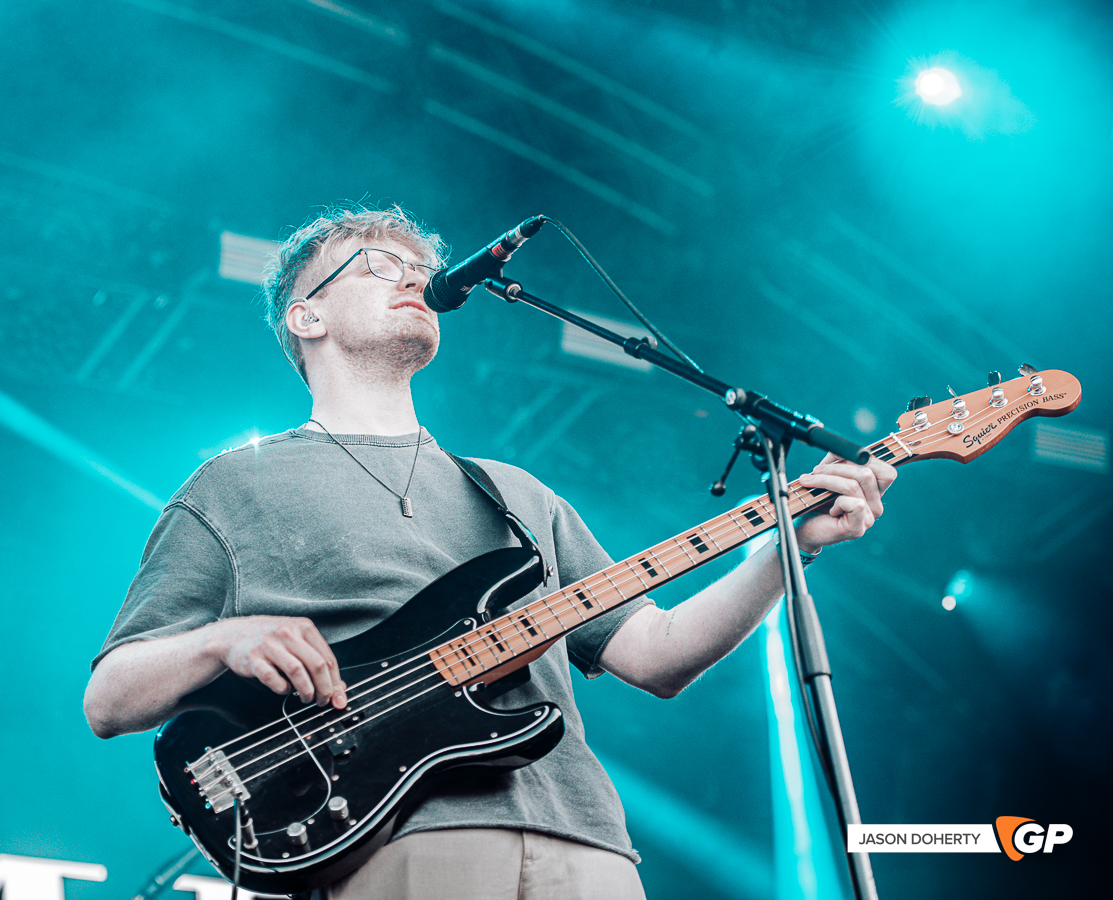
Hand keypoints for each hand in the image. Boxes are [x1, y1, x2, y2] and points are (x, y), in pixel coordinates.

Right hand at [208, 616, 347, 708]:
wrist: (232, 635)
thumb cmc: (269, 640)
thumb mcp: (296, 640)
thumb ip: (316, 659)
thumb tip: (339, 687)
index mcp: (304, 627)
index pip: (328, 658)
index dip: (336, 682)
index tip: (338, 697)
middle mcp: (288, 633)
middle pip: (317, 665)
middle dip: (325, 689)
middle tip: (323, 701)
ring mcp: (270, 645)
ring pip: (298, 671)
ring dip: (306, 691)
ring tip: (306, 698)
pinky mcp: (253, 658)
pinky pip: (273, 678)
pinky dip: (282, 689)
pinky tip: (284, 689)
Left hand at [794, 453, 896, 552]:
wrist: (803, 529)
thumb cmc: (815, 503)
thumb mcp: (830, 477)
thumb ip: (839, 462)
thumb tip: (838, 450)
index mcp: (874, 493)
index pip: (885, 470)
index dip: (860, 458)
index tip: (832, 459)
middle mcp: (876, 506)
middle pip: (867, 473)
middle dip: (837, 467)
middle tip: (815, 471)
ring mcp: (869, 519)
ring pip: (854, 486)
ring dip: (826, 480)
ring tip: (809, 482)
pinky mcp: (858, 528)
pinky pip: (853, 503)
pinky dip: (835, 501)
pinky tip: (829, 509)